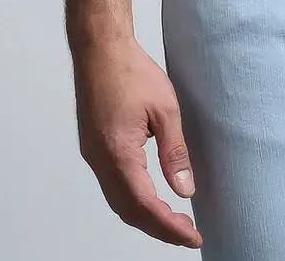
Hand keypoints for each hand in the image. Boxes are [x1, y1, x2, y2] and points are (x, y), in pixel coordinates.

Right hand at [71, 31, 215, 246]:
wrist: (99, 48)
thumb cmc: (130, 70)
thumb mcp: (165, 109)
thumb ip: (175, 151)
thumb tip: (185, 189)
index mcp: (118, 153)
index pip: (145, 205)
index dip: (170, 227)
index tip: (192, 236)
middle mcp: (100, 161)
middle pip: (129, 211)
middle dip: (158, 228)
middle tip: (187, 233)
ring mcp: (93, 156)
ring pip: (118, 201)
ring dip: (144, 216)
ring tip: (173, 220)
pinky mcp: (92, 147)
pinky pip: (111, 186)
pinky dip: (132, 200)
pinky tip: (149, 196)